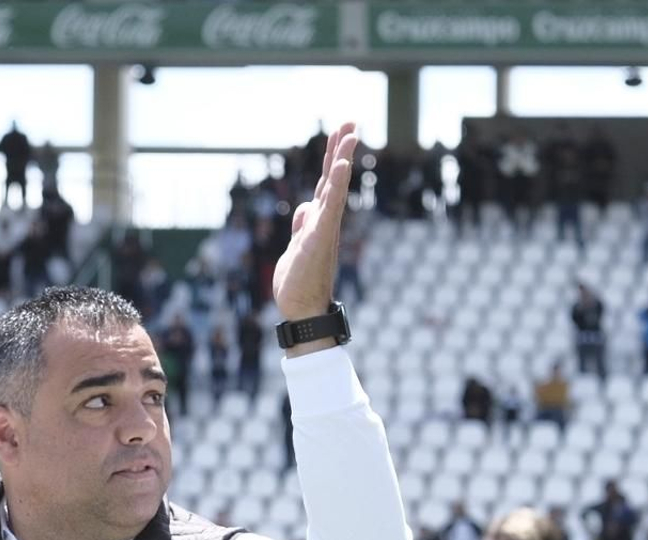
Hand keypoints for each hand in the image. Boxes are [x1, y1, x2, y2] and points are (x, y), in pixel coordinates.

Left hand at [273, 121, 357, 328]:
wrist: (301, 310)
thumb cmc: (299, 283)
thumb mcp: (296, 247)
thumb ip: (303, 225)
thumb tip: (306, 206)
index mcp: (318, 221)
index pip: (325, 183)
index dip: (331, 157)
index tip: (341, 132)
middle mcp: (325, 221)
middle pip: (333, 178)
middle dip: (340, 149)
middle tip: (351, 121)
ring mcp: (324, 229)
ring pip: (334, 187)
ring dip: (341, 159)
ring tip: (350, 134)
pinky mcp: (318, 239)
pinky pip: (329, 207)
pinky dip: (335, 185)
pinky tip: (340, 166)